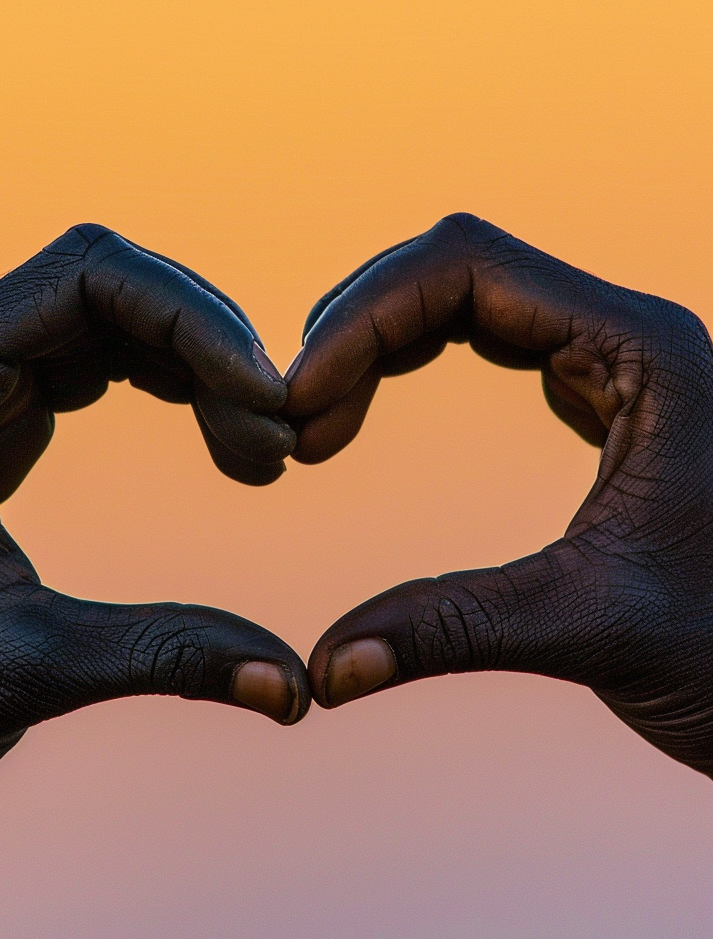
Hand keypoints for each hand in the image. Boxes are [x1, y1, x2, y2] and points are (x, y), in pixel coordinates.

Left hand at [0, 224, 308, 915]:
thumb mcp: (34, 669)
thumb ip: (172, 655)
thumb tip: (298, 686)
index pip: (85, 279)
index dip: (194, 321)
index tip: (266, 404)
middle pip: (104, 285)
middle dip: (205, 345)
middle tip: (276, 443)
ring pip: (103, 317)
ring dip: (192, 363)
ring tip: (258, 451)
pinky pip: (89, 361)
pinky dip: (163, 383)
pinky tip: (216, 435)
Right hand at [286, 213, 712, 779]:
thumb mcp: (595, 630)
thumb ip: (452, 633)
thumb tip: (324, 672)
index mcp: (642, 351)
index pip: (469, 267)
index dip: (365, 319)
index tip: (300, 404)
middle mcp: (627, 334)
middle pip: (457, 266)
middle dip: (360, 327)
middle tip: (297, 422)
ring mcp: (612, 361)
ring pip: (467, 294)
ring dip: (379, 340)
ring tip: (318, 423)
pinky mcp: (598, 396)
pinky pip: (488, 336)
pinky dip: (411, 360)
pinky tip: (366, 413)